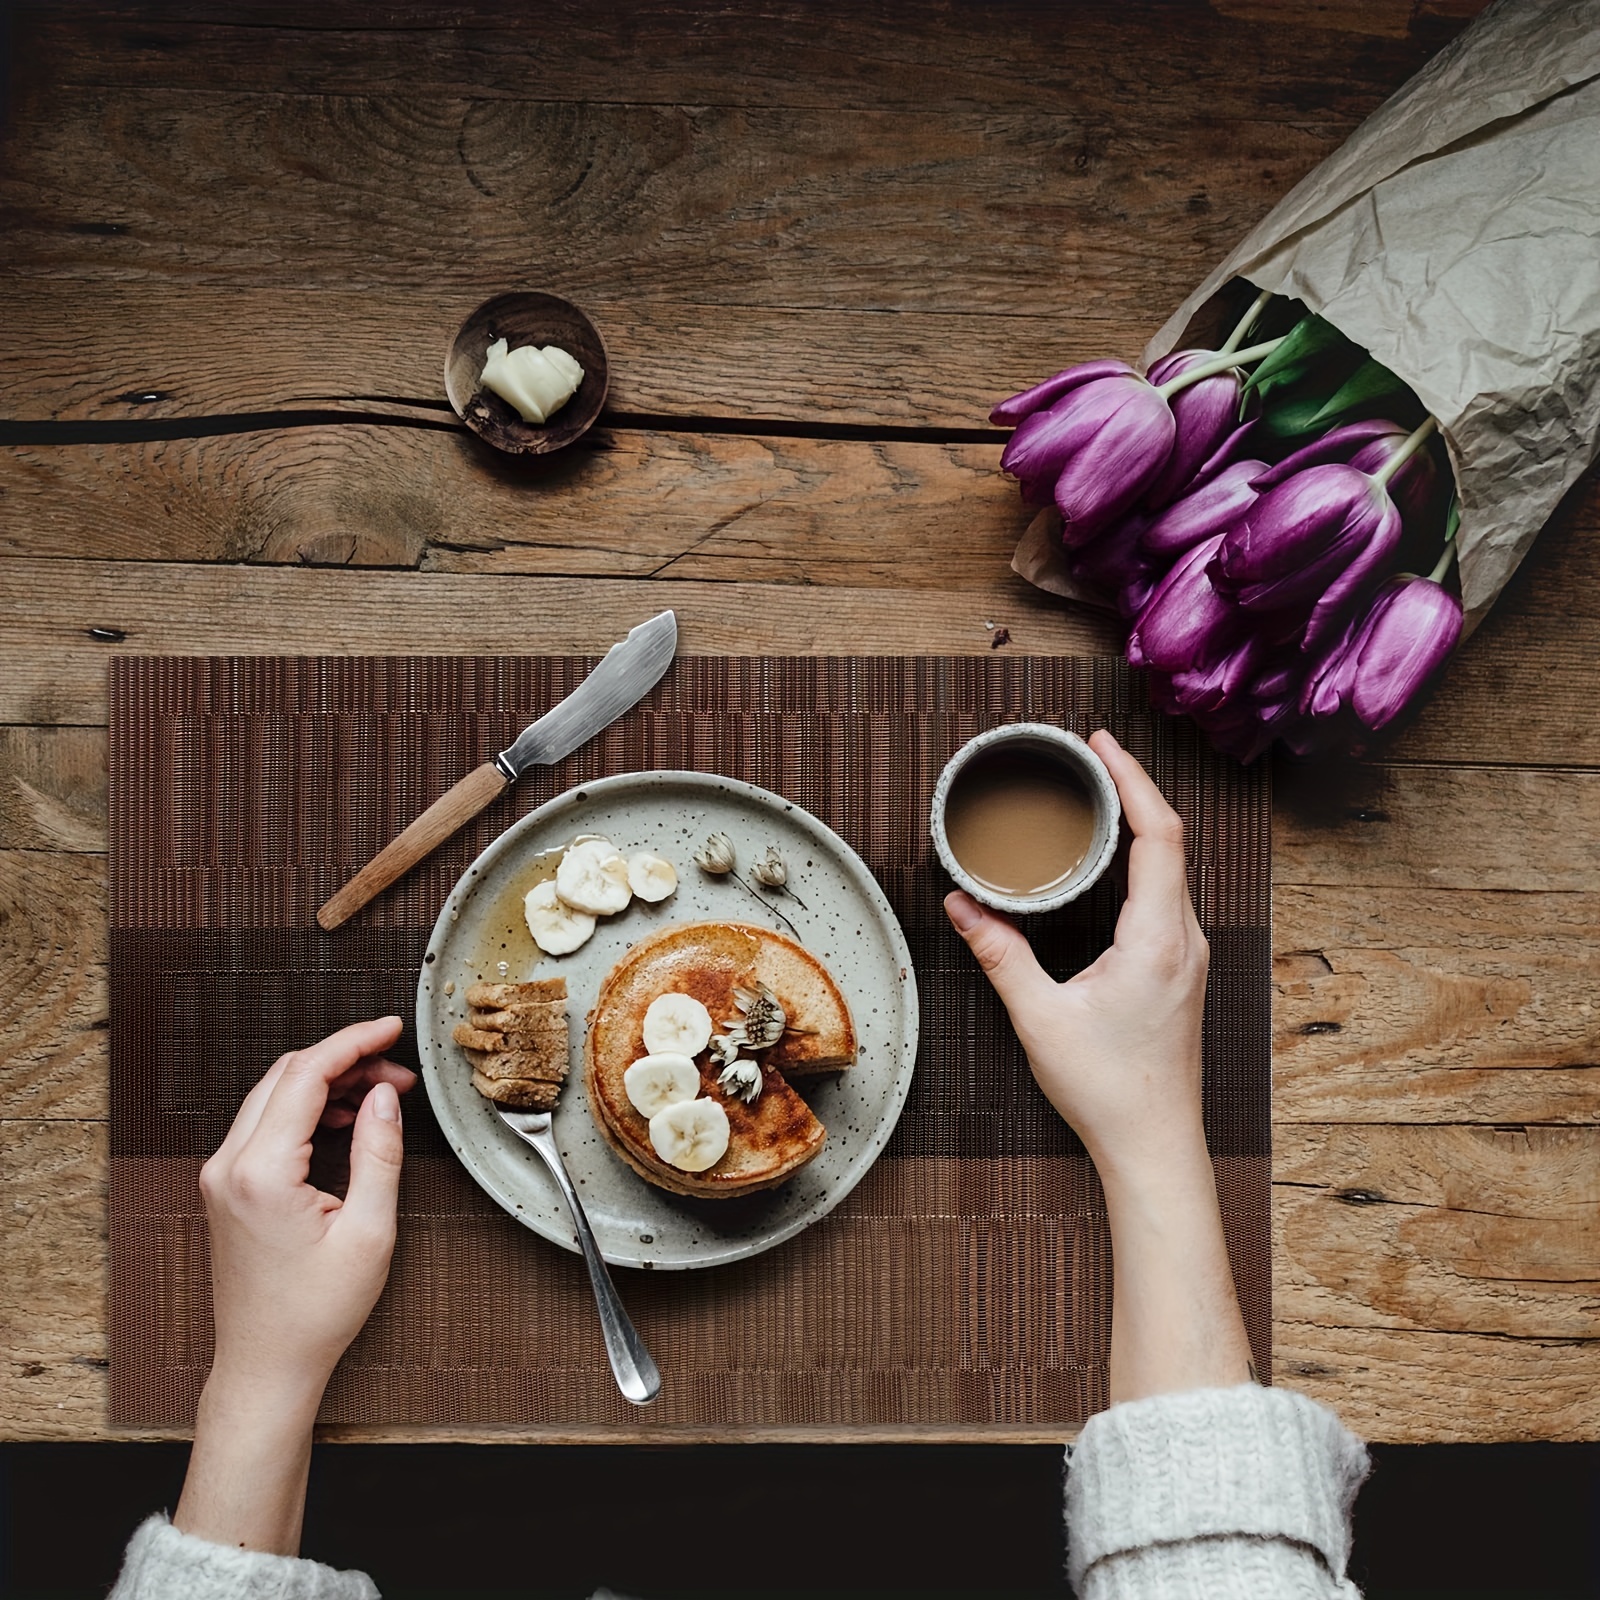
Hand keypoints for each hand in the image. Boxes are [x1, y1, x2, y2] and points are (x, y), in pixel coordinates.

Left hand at [199, 1015, 415, 1401]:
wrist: (266, 1364)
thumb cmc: (315, 1312)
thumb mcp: (369, 1231)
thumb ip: (378, 1153)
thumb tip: (384, 1096)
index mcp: (261, 1172)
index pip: (306, 1075)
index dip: (354, 1042)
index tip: (392, 1029)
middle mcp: (229, 1166)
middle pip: (287, 1075)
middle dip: (346, 1059)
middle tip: (397, 1070)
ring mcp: (220, 1175)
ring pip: (274, 1093)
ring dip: (327, 1081)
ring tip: (380, 1094)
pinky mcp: (225, 1186)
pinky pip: (263, 1122)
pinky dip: (306, 1106)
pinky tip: (344, 1117)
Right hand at [943, 729, 1208, 1186]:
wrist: (1154, 1145)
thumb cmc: (1106, 1089)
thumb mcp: (1040, 1017)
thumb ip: (1000, 954)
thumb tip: (961, 905)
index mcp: (1158, 939)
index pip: (1158, 835)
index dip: (1132, 780)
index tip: (1100, 746)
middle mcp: (1185, 939)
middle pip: (1170, 840)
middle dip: (1132, 789)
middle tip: (1089, 757)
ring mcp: (1188, 955)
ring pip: (1172, 867)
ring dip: (1139, 824)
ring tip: (1097, 796)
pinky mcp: (1180, 970)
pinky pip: (1168, 894)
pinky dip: (1141, 860)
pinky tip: (1111, 860)